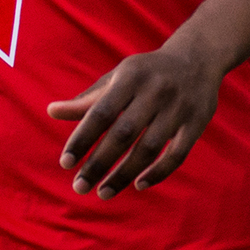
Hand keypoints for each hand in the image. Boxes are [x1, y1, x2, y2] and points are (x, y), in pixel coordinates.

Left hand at [47, 43, 229, 198]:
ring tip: (104, 193)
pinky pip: (177, 154)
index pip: (101, 112)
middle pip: (124, 134)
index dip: (82, 139)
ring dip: (125, 174)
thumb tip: (51, 111)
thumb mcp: (118, 77)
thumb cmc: (147, 72)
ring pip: (149, 148)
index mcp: (131, 77)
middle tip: (79, 187)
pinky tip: (139, 185)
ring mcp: (179, 107)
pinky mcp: (197, 122)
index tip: (66, 163)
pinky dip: (158, 172)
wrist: (198, 56)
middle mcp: (156, 90)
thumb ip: (88, 99)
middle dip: (100, 163)